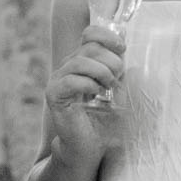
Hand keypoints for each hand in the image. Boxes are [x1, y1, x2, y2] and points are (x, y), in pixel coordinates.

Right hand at [44, 28, 127, 145]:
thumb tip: (126, 50)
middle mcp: (68, 67)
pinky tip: (96, 94)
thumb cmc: (105, 120)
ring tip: (108, 87)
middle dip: (110, 61)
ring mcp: (58, 80)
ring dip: (101, 72)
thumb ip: (120, 71)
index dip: (107, 36)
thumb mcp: (119, 91)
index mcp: (83, 61)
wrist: (91, 146)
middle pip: (89, 47)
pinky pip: (70, 80)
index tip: (122, 48)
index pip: (90, 34)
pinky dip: (88, 84)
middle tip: (117, 79)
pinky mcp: (53, 95)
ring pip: (79, 61)